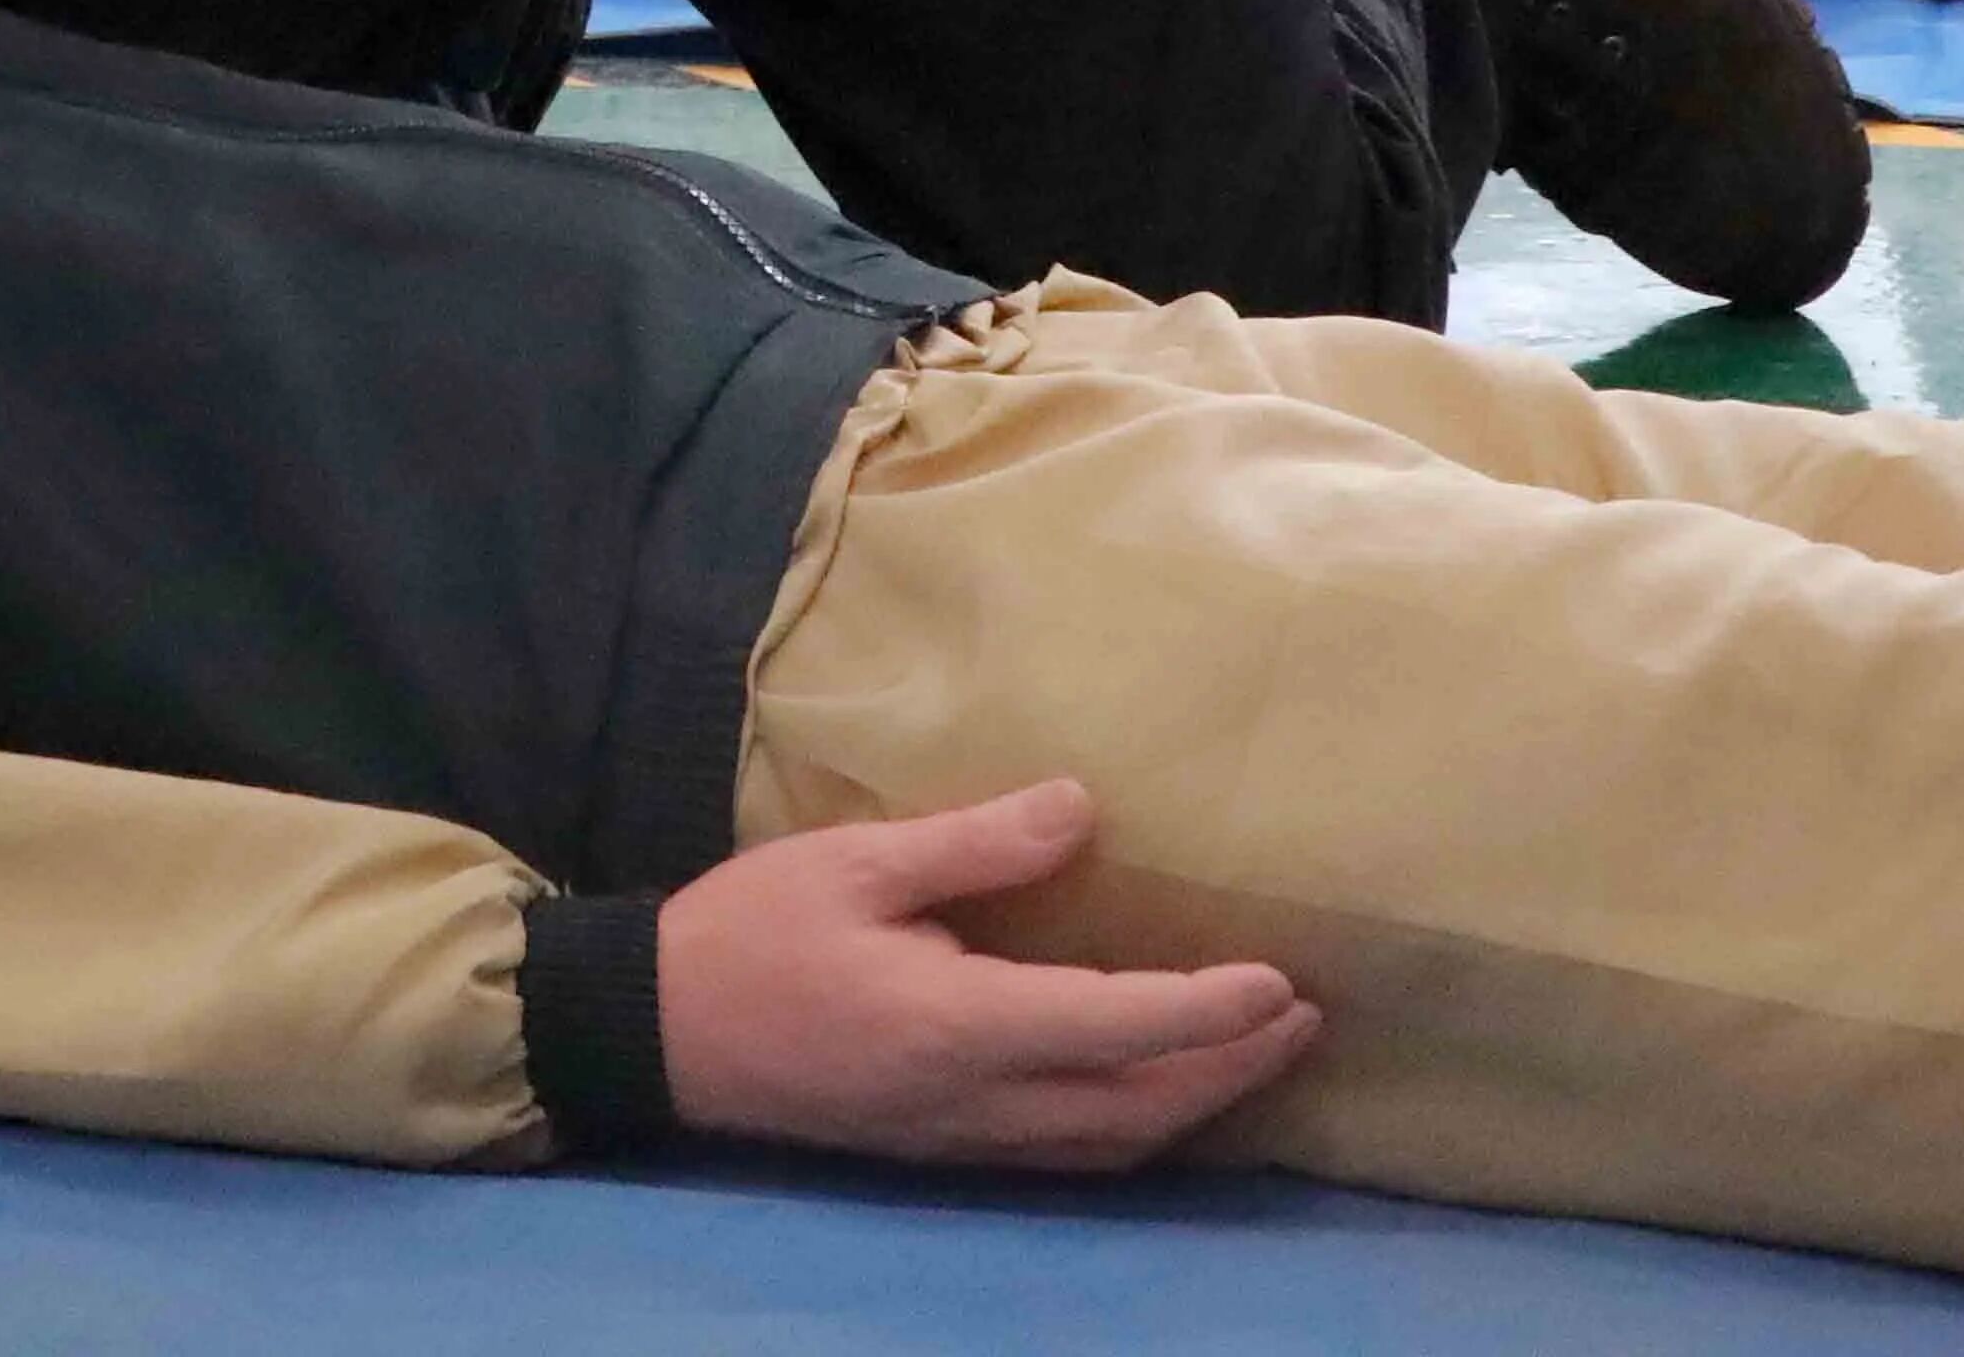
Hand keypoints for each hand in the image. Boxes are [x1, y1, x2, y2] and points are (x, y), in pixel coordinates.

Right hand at [656, 784, 1321, 1172]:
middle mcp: (978, 1100)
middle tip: (1302, 1016)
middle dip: (1231, 1067)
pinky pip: (1074, 1153)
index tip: (1281, 981)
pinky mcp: (947, 1146)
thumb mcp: (854, 862)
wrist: (661, 1033)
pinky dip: (1140, 1126)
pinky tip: (1160, 1090)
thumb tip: (1083, 809)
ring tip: (1256, 1051)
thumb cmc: (752, 933)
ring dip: (1197, 1103)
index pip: (1115, 1025)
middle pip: (1138, 1106)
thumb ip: (974, 844)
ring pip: (1112, 1143)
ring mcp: (964, 1137)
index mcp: (957, 1024)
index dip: (1209, 1009)